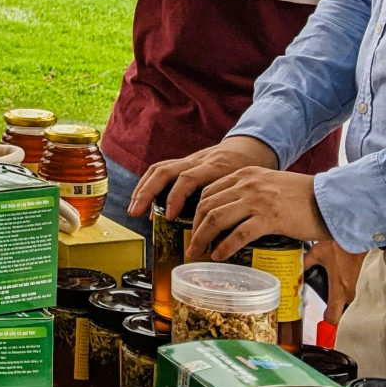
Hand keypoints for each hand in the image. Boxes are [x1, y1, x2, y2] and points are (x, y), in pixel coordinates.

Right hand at [130, 135, 277, 221]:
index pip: (188, 178)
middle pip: (165, 171)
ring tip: (134, 209)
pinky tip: (142, 200)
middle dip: (147, 192)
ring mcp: (188, 161)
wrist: (251, 147)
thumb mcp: (248, 186)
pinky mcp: (184, 163)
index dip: (176, 197)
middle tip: (137, 213)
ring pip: (159, 169)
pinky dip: (148, 185)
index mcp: (215, 167)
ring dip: (142, 189)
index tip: (170, 217)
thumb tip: (227, 238)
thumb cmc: (251, 171)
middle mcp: (197, 162)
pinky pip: (161, 170)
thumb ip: (235, 204)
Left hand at [188, 168, 333, 262]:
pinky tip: (219, 255)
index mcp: (246, 174)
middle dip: (195, 227)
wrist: (331, 199)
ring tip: (198, 252)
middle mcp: (247, 184)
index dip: (196, 211)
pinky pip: (238, 234)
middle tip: (191, 245)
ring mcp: (257, 200)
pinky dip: (224, 246)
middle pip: (208, 205)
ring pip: (217, 218)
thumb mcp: (271, 185)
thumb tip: (235, 216)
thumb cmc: (304, 197)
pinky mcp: (269, 218)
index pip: (209, 191)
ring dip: (202, 238)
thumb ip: (252, 194)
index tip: (192, 226)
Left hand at [307, 239, 366, 324]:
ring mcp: (353, 288)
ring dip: (332, 299)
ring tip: (320, 287)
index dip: (325, 320)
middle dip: (326, 307)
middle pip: (337, 310)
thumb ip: (305, 262)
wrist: (357, 237)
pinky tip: (329, 279)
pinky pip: (344, 293)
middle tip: (314, 298)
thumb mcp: (317, 253)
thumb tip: (298, 268)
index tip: (319, 316)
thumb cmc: (340, 246)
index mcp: (338, 289)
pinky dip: (337, 290)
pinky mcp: (355, 282)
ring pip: (341, 301)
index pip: (333, 317)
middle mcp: (347, 292)